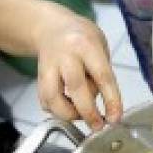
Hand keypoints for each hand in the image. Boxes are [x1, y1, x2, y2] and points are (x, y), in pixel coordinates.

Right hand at [35, 6, 122, 130]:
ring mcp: (49, 66)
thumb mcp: (100, 45)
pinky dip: (56, 111)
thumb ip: (102, 72)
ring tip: (81, 116)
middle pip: (75, 87)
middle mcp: (65, 54)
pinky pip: (44, 101)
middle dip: (88, 112)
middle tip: (98, 126)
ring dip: (68, 114)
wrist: (50, 27)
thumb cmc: (81, 37)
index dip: (110, 100)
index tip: (115, 118)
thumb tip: (105, 103)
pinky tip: (67, 108)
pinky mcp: (38, 77)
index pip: (102, 75)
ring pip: (52, 97)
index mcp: (86, 45)